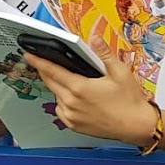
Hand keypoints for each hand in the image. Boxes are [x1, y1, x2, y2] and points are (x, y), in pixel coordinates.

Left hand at [26, 43, 157, 145]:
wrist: (136, 126)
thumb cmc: (130, 101)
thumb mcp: (120, 72)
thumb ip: (104, 54)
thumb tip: (94, 38)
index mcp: (80, 88)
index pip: (52, 71)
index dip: (38, 61)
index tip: (28, 55)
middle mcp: (71, 103)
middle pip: (50, 83)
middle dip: (46, 72)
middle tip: (46, 63)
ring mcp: (71, 116)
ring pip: (56, 96)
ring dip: (58, 88)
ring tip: (72, 83)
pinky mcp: (73, 125)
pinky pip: (61, 110)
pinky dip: (63, 102)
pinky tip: (76, 99)